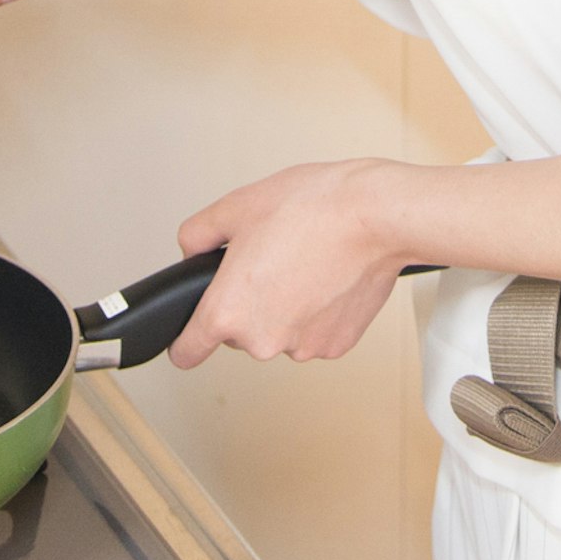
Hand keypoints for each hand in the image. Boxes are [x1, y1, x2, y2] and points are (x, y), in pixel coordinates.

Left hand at [167, 162, 409, 368]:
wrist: (375, 216)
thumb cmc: (312, 208)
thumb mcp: (236, 206)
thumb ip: (198, 234)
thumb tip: (191, 251)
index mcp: (227, 312)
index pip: (187, 353)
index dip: (185, 342)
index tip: (189, 338)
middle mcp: (261, 341)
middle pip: (238, 333)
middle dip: (247, 304)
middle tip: (270, 261)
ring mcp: (301, 347)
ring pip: (278, 332)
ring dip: (284, 308)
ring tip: (304, 263)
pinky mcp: (335, 346)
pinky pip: (313, 333)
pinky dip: (317, 313)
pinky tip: (327, 278)